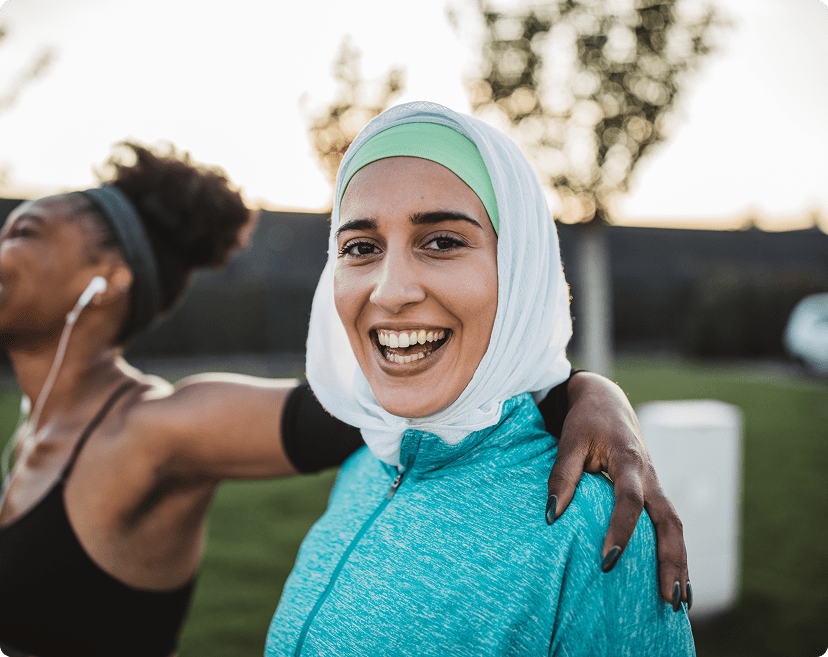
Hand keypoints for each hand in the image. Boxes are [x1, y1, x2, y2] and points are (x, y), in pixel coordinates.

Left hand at [545, 372, 690, 610]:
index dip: (620, 530)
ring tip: (678, 602)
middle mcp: (650, 477)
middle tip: (668, 597)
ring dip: (679, 563)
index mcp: (629, 461)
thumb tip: (552, 516)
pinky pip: (670, 526)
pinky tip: (675, 580)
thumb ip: (563, 476)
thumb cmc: (586, 422)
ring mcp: (656, 486)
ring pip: (676, 527)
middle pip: (669, 521)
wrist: (607, 403)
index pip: (629, 501)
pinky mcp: (654, 494)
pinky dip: (675, 553)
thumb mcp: (570, 441)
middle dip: (670, 560)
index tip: (607, 560)